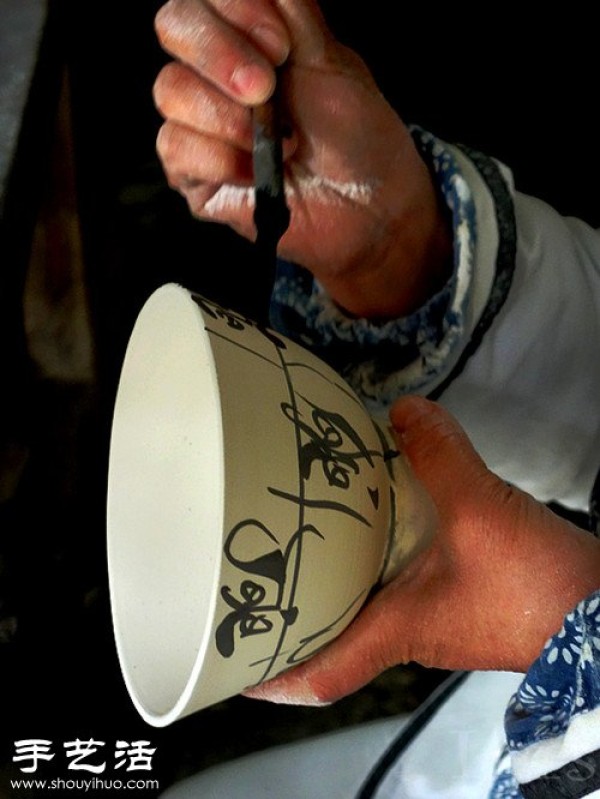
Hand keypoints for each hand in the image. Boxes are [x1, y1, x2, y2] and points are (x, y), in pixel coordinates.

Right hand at [153, 0, 451, 317]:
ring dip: (230, 118)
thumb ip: (289, 7)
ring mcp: (198, 125)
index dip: (235, 9)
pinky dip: (222, 159)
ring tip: (280, 144)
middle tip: (266, 90)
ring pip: (171, 91)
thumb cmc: (354, 135)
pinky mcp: (194, 177)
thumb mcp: (329, 57)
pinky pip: (177, 149)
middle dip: (221, 55)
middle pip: (173, 27)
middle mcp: (213, 75)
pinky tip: (258, 173)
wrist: (368, 205)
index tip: (282, 46)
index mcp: (244, 37)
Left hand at [243, 396, 599, 705]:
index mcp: (399, 630)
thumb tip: (403, 411)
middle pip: (334, 633)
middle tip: (260, 568)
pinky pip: (401, 577)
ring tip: (305, 529)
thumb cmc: (540, 588)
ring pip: (367, 601)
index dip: (273, 672)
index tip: (235, 657)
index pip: (321, 672)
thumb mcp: (480, 510)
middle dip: (296, 607)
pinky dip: (381, 551)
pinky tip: (378, 513)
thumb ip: (439, 456)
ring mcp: (434, 616)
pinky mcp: (458, 596)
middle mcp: (408, 631)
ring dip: (337, 573)